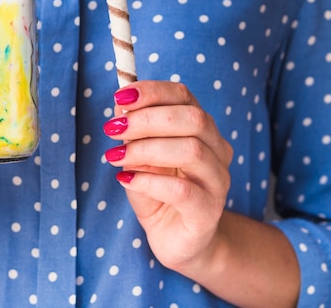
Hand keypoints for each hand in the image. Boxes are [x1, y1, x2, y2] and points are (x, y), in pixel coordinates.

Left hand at [103, 80, 232, 274]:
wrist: (175, 239)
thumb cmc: (157, 192)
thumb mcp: (139, 158)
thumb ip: (133, 134)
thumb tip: (120, 106)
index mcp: (201, 129)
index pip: (184, 96)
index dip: (153, 91)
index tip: (121, 96)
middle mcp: (217, 151)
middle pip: (193, 119)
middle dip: (147, 119)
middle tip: (112, 128)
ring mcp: (217, 182)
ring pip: (192, 151)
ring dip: (146, 149)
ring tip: (116, 156)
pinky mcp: (208, 212)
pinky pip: (182, 190)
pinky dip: (149, 181)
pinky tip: (126, 180)